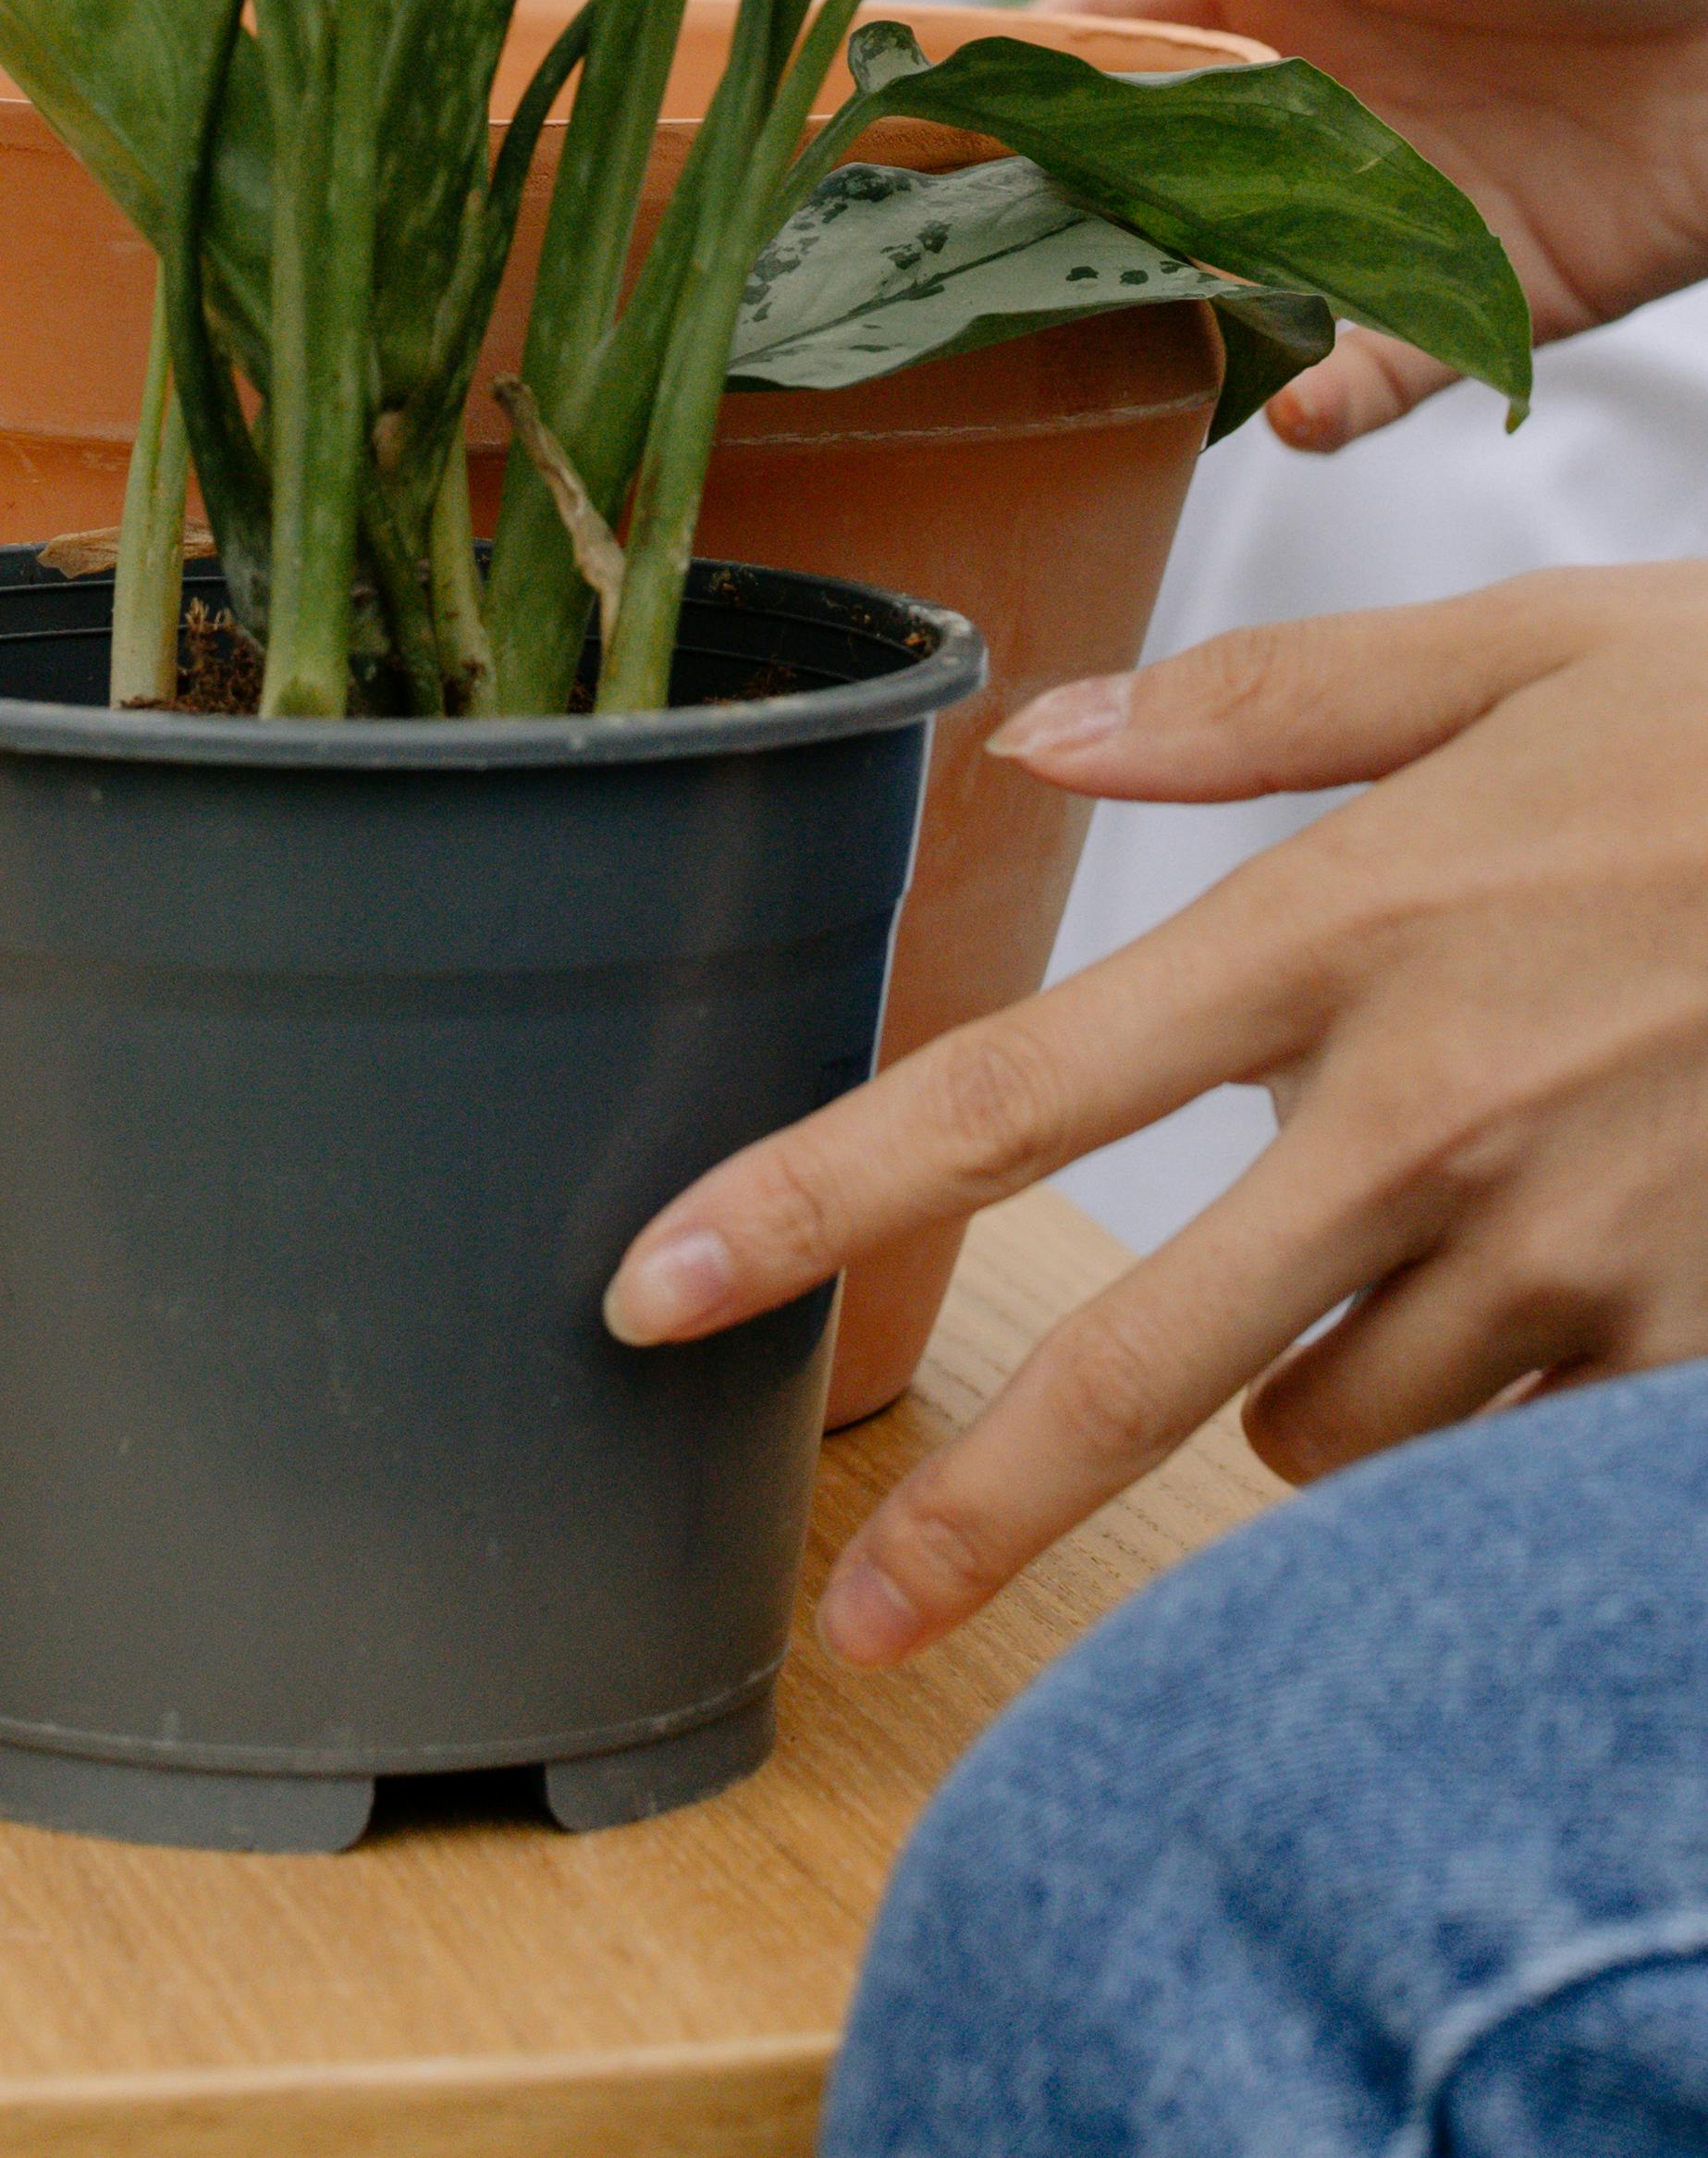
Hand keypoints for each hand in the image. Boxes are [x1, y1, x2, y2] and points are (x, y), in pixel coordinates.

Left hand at [607, 577, 1707, 1655]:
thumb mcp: (1514, 647)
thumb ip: (1264, 704)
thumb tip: (1028, 739)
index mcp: (1341, 926)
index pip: (1014, 1090)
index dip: (815, 1195)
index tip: (661, 1286)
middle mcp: (1425, 1114)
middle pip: (1137, 1359)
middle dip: (979, 1514)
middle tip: (856, 1621)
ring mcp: (1569, 1252)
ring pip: (1330, 1425)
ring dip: (1293, 1391)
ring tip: (1374, 1252)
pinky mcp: (1681, 1343)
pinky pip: (1504, 1455)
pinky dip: (1472, 1412)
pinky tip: (1527, 1289)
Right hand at [1024, 0, 1707, 445]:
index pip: (1109, 31)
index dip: (1017, 74)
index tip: (916, 123)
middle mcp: (1315, 94)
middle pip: (1154, 173)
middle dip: (1067, 218)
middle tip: (970, 265)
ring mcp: (1389, 200)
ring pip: (1242, 279)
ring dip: (1181, 317)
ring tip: (1120, 346)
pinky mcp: (1479, 295)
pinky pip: (1376, 365)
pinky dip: (1326, 397)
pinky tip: (1289, 407)